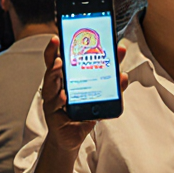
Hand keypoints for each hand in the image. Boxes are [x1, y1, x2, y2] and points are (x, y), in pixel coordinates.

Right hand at [39, 36, 128, 153]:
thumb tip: (123, 75)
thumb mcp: (99, 96)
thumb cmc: (82, 112)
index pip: (58, 59)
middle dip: (53, 54)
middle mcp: (55, 87)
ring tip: (60, 64)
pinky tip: (65, 96)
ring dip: (55, 73)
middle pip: (51, 68)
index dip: (56, 48)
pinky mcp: (53, 116)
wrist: (72, 137)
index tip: (58, 35)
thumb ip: (111, 84)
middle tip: (57, 41)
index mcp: (64, 78)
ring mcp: (52, 101)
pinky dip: (60, 100)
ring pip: (50, 84)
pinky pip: (56, 106)